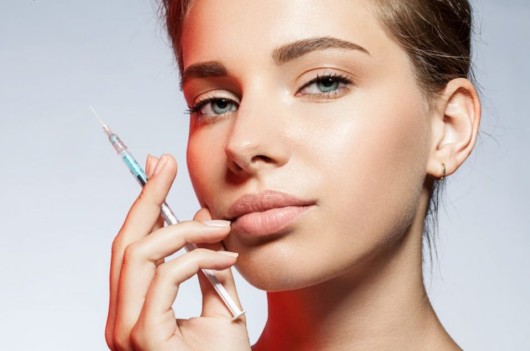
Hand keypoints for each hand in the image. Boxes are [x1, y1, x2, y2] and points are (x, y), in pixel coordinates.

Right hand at [105, 154, 250, 350]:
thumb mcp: (219, 301)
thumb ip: (208, 262)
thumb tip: (202, 216)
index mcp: (134, 307)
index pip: (130, 245)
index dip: (142, 203)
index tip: (158, 168)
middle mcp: (121, 318)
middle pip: (125, 243)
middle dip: (146, 197)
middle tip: (166, 163)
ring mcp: (128, 330)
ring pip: (139, 255)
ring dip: (182, 230)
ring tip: (220, 225)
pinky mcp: (144, 337)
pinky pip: (164, 278)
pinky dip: (195, 257)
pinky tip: (224, 254)